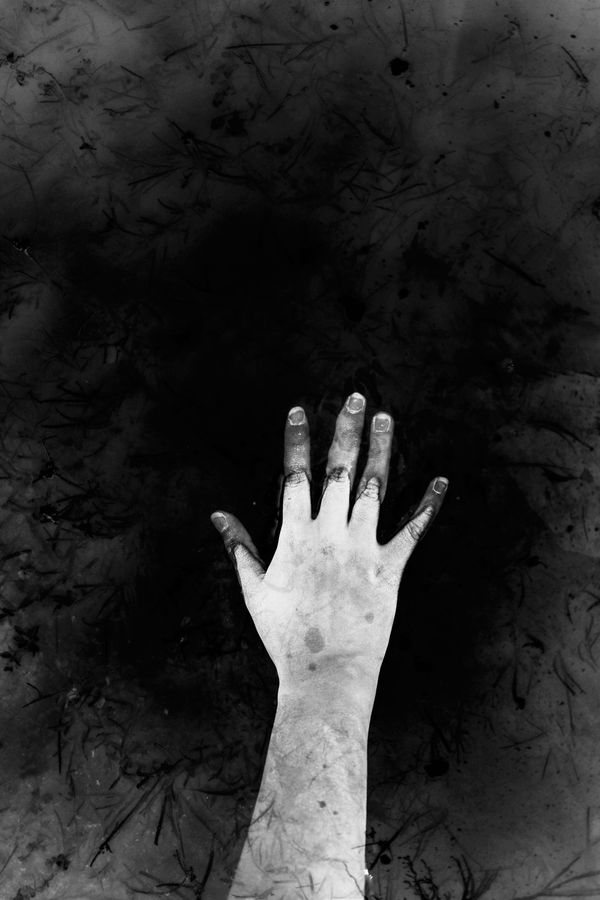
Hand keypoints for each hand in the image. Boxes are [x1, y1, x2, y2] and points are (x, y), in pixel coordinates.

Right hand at [211, 392, 447, 699]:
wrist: (325, 673)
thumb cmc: (285, 636)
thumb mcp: (254, 589)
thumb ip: (238, 547)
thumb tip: (218, 515)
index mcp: (296, 535)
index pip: (296, 475)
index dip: (297, 440)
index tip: (300, 411)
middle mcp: (331, 533)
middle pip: (340, 470)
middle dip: (347, 430)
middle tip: (356, 398)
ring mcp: (363, 548)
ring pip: (375, 488)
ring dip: (382, 450)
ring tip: (387, 419)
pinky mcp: (390, 568)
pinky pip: (413, 531)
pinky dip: (427, 506)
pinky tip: (439, 481)